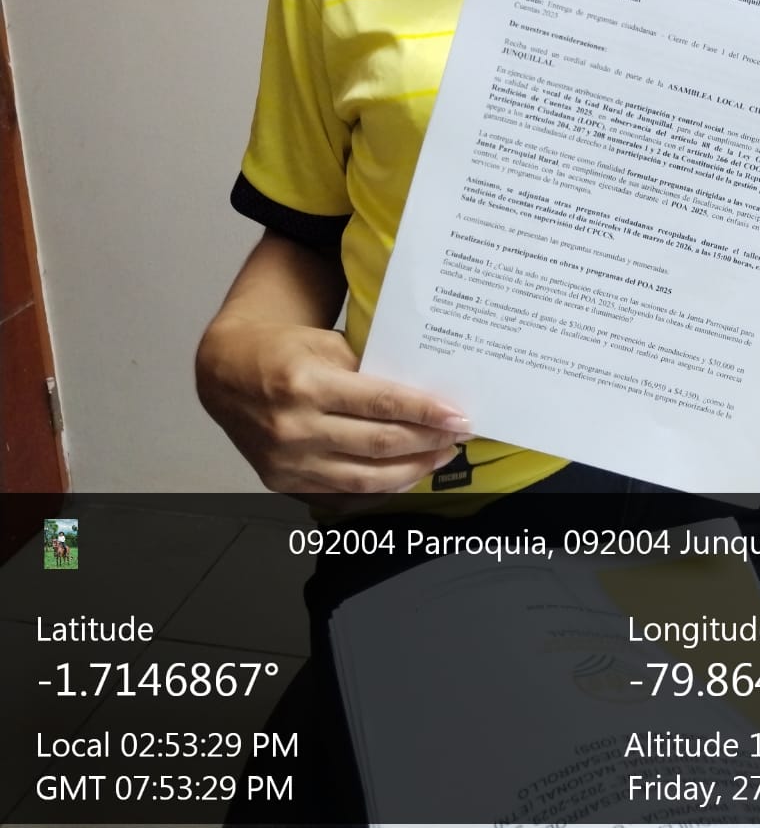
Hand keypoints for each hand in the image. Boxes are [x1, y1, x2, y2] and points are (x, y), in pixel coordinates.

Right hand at [195, 317, 469, 505]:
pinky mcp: (282, 481)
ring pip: (365, 475)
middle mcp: (296, 427)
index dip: (424, 412)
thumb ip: (367, 369)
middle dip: (427, 441)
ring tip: (441, 455)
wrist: (225, 373)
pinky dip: (381, 483)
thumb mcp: (325, 344)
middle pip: (378, 443)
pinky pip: (343, 489)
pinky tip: (406, 472)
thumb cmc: (282, 351)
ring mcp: (288, 460)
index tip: (458, 416)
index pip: (380, 403)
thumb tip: (422, 392)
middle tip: (459, 434)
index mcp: (307, 384)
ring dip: (412, 469)